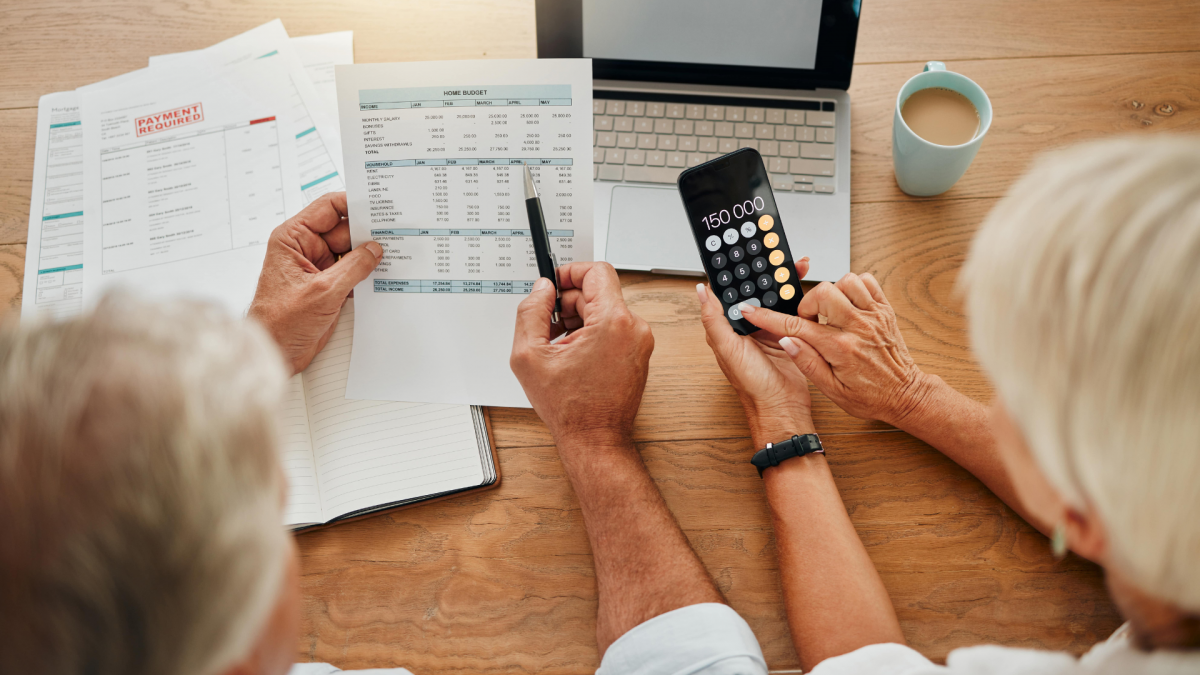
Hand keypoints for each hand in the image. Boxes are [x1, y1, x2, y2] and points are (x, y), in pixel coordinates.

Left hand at [248, 192, 381, 374]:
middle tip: (394, 235)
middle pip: (344, 230)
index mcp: (293, 238)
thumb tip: (374, 250)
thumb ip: (353, 267)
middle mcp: (304, 248)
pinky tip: (383, 275)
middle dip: (367, 234)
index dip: (353, 204)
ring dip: (368, 257)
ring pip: (350, 252)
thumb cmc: (280, 322)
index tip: (378, 206)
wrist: (275, 353)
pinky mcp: (327, 286)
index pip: (328, 208)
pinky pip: (351, 272)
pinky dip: (365, 274)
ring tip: (393, 255)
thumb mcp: (323, 291)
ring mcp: (317, 267)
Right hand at [510, 262, 653, 447]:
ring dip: (579, 321)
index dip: (570, 272)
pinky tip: (572, 356)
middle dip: (569, 304)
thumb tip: (542, 290)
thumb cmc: (571, 408)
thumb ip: (531, 312)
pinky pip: (614, 329)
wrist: (595, 439)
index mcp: (613, 322)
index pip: (597, 271)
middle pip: (598, 292)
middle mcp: (634, 328)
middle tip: (548, 325)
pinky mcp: (639, 354)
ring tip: (558, 347)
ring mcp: (640, 342)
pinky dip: (592, 334)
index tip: (554, 284)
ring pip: (605, 311)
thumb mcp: (530, 355)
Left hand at [698, 259, 814, 444]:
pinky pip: (793, 310)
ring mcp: (769, 329)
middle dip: (766, 272)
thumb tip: (700, 291)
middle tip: (777, 255)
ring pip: (776, 297)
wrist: (783, 406)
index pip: (731, 292)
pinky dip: (799, 298)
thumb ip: (713, 319)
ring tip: (795, 265)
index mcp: (729, 327)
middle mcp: (748, 326)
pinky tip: (804, 287)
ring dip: (785, 282)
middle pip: (756, 290)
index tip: (744, 252)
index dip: (737, 272)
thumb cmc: (752, 385)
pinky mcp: (789, 334)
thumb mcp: (728, 348)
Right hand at [737, 272, 930, 426]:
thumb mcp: (832, 390)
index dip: (768, 317)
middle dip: (808, 302)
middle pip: (822, 292)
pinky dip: (854, 286)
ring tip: (830, 312)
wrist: (905, 395)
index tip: (751, 310)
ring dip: (832, 292)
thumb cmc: (870, 396)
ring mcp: (874, 316)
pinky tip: (848, 303)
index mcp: (840, 348)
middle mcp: (858, 327)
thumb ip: (807, 363)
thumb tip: (786, 341)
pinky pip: (867, 281)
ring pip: (845, 280)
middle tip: (810, 320)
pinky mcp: (885, 310)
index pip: (796, 326)